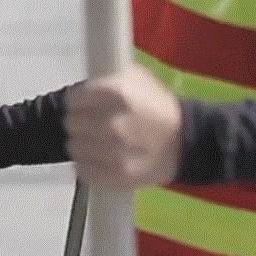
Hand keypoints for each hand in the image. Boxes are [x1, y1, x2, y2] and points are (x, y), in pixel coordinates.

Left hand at [65, 65, 182, 188]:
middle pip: (71, 123)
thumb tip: (76, 89)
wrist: (184, 142)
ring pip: (74, 148)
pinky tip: (101, 158)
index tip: (85, 104)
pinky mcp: (116, 177)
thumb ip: (104, 79)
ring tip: (98, 141)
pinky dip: (88, 164)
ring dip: (83, 144)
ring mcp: (114, 154)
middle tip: (93, 123)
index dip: (78, 101)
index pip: (73, 99)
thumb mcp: (135, 78)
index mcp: (116, 94)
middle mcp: (112, 124)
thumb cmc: (155, 106)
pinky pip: (83, 170)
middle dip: (79, 122)